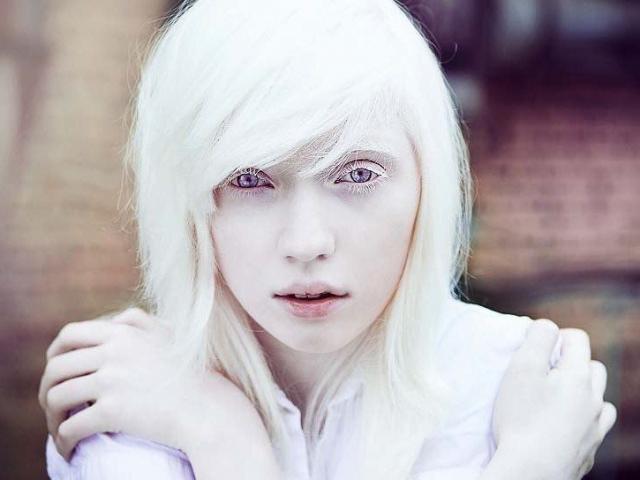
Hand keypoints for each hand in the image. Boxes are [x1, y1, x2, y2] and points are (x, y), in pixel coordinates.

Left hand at [37, 308, 261, 461]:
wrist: (209, 409)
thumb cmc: (192, 375)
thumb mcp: (169, 336)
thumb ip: (141, 322)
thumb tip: (115, 322)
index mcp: (123, 333)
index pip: (70, 335)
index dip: (55, 353)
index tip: (55, 369)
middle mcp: (113, 352)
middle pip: (57, 368)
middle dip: (47, 388)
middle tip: (53, 404)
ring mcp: (112, 381)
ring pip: (58, 397)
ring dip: (53, 417)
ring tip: (60, 429)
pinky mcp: (112, 411)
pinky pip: (71, 426)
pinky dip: (63, 440)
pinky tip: (69, 448)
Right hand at [491, 320, 616, 479]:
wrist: (531, 472)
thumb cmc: (521, 418)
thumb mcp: (522, 368)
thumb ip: (537, 339)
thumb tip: (547, 326)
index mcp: (578, 376)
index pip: (577, 338)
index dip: (554, 336)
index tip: (534, 349)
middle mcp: (595, 400)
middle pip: (592, 367)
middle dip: (570, 363)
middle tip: (542, 373)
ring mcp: (595, 428)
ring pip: (599, 399)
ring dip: (582, 393)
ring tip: (554, 400)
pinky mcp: (588, 451)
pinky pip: (594, 428)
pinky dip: (582, 420)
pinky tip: (562, 426)